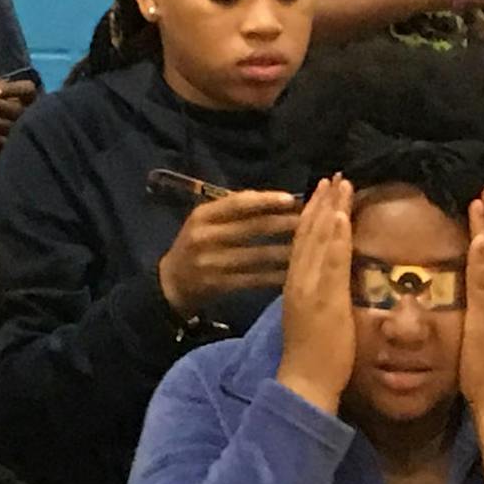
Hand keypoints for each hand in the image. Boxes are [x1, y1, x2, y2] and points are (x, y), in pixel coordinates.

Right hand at [157, 188, 303, 317]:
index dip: (266, 200)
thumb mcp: (206, 221)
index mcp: (202, 215)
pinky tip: (295, 272)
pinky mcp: (218, 286)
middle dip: (284, 223)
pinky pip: (254, 279)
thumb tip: (279, 198)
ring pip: (257, 256)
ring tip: (312, 246)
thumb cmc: (197, 244)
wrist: (171, 283)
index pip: (238, 203)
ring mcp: (211, 263)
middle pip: (252, 228)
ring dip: (286, 251)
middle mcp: (205, 237)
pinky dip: (276, 276)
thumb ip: (235, 209)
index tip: (292, 198)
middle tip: (312, 220)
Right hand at [275, 178, 354, 412]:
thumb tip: (333, 276)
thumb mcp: (313, 315)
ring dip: (329, 210)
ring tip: (338, 184)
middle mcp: (300, 280)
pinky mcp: (324, 299)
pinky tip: (340, 217)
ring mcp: (310, 288)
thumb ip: (320, 292)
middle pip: (309, 233)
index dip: (313, 214)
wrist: (304, 381)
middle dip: (321, 203)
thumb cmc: (313, 354)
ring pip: (318, 241)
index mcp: (296, 284)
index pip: (303, 241)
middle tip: (332, 176)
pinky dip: (334, 238)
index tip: (323, 191)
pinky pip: (330, 263)